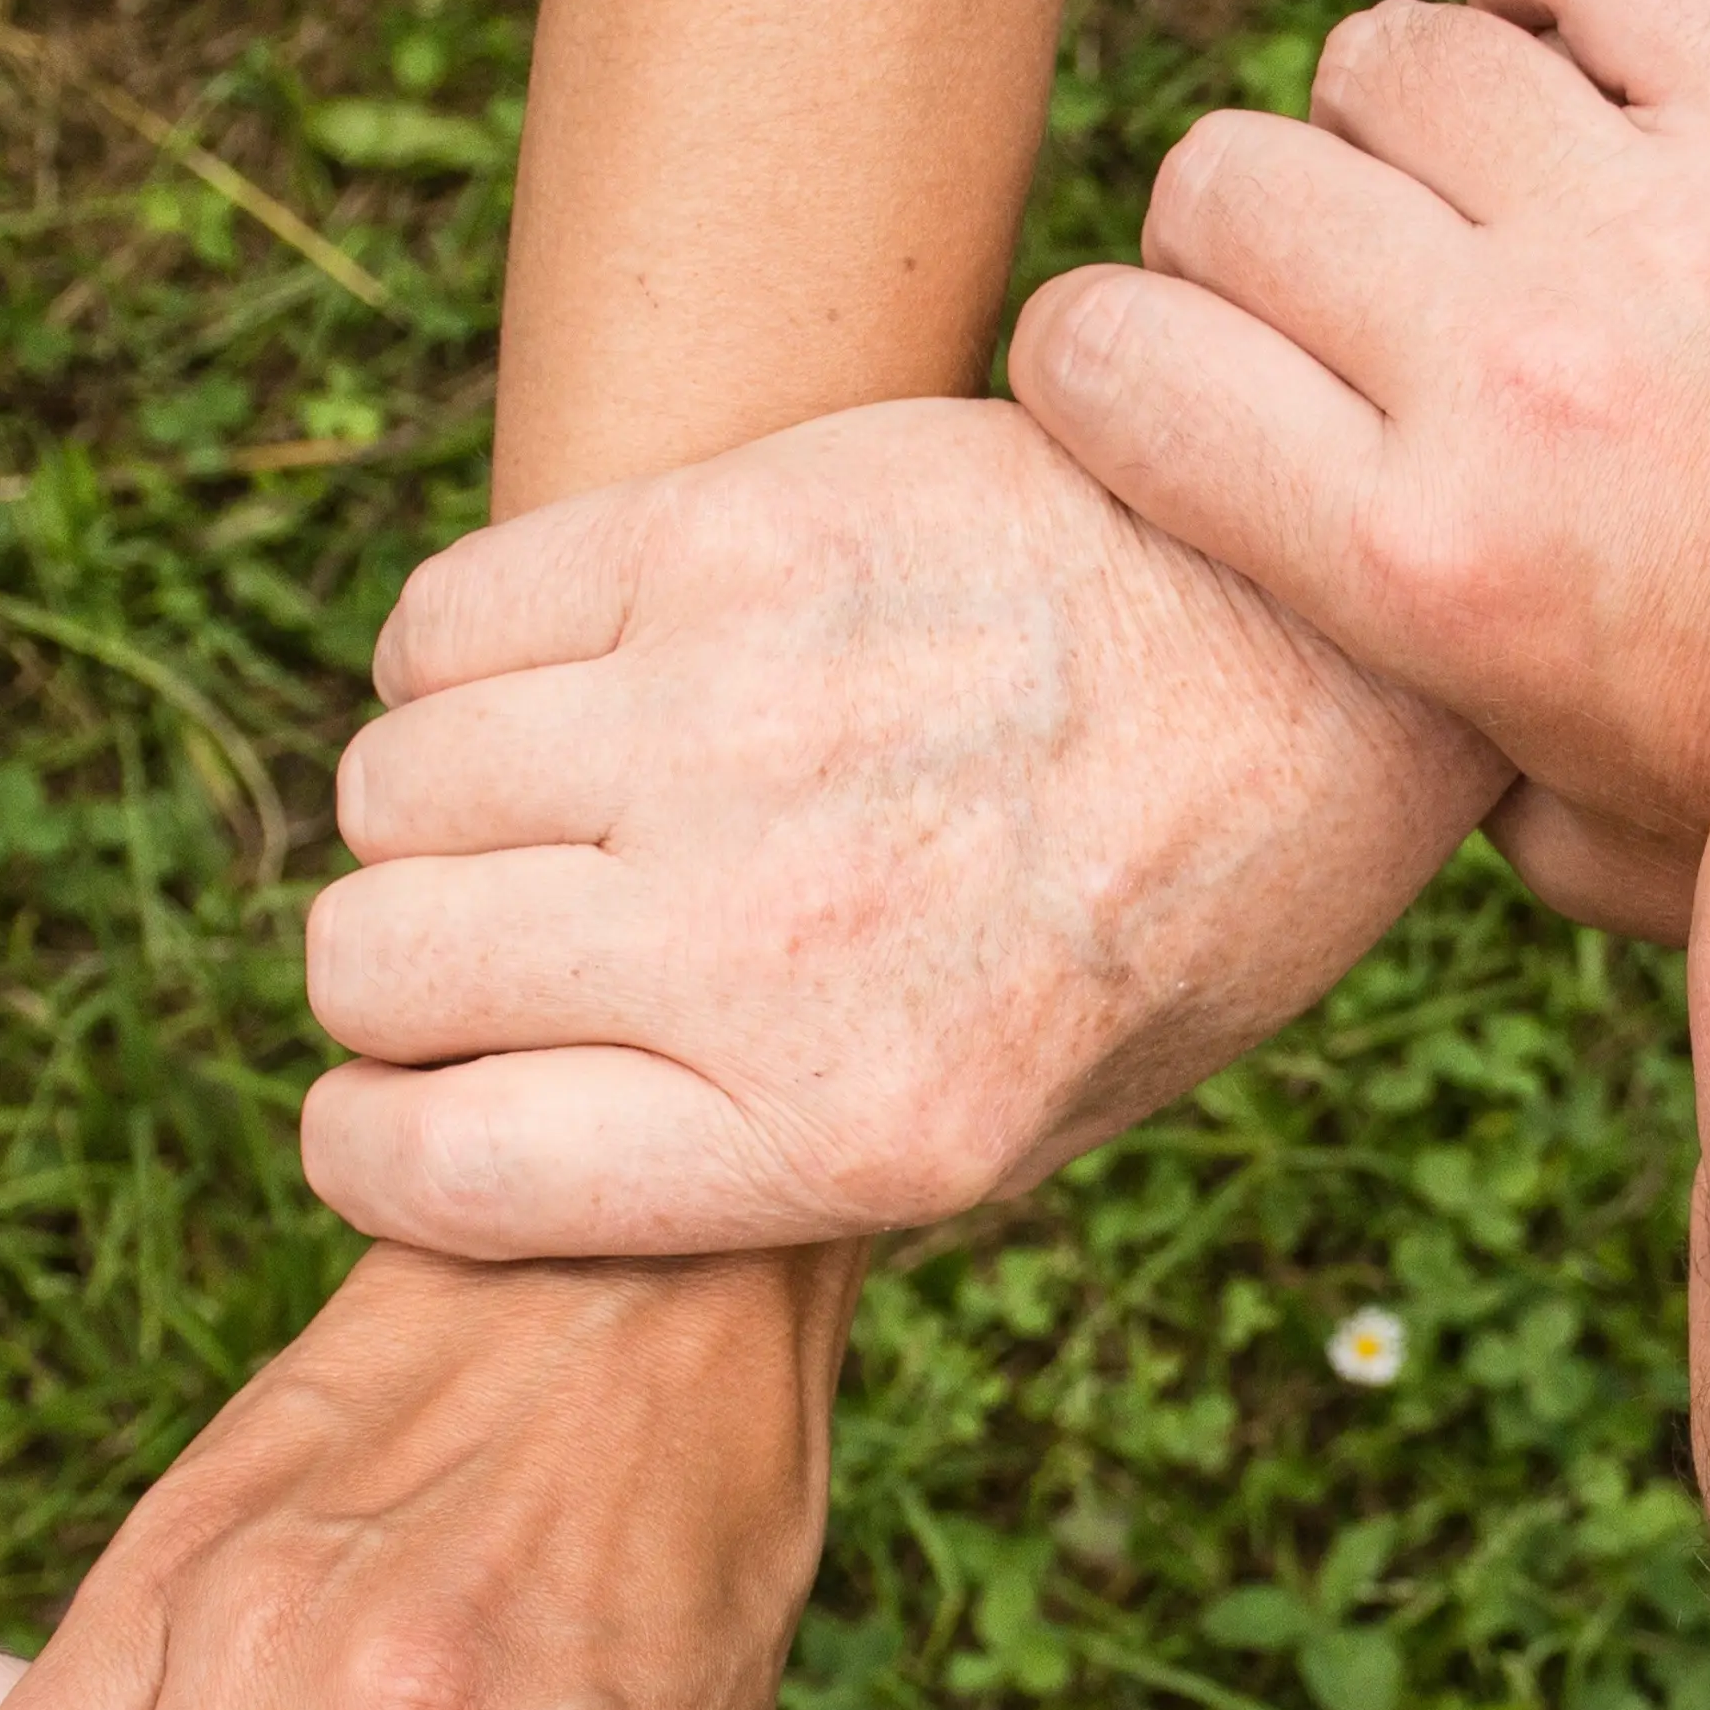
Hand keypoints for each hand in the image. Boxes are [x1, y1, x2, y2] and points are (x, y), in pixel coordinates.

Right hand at [295, 396, 1504, 1259]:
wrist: (1335, 643)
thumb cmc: (1185, 906)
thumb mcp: (1033, 1124)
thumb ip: (783, 1161)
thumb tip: (525, 1157)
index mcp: (854, 1129)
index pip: (434, 1172)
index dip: (380, 1147)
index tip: (411, 1110)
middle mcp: (773, 940)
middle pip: (374, 967)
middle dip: (403, 980)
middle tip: (506, 948)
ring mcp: (738, 724)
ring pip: (389, 789)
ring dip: (438, 814)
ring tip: (561, 805)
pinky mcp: (732, 537)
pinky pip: (445, 621)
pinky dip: (462, 663)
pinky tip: (578, 678)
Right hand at [1012, 0, 1709, 939]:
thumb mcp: (1575, 839)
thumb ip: (1414, 780)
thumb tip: (1294, 739)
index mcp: (1424, 570)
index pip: (1104, 359)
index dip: (1096, 359)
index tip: (1152, 383)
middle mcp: (1518, 379)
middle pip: (1227, 183)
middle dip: (1240, 244)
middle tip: (1333, 308)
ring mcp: (1664, 229)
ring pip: (1390, 55)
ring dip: (1402, 122)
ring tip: (1475, 205)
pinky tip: (1567, 53)